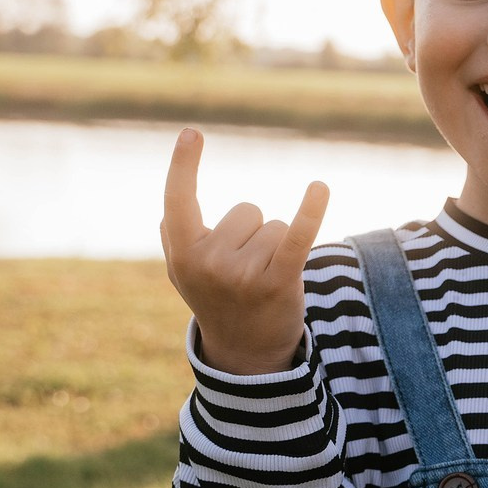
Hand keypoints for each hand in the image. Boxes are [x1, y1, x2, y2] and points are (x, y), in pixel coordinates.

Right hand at [160, 127, 329, 375]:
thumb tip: (168, 214)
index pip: (179, 200)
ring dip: (277, 247)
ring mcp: (243, 274)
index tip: (192, 132)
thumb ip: (175, 242)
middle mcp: (209, 262)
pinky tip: (319, 188)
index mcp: (183, 253)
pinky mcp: (279, 282)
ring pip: (275, 226)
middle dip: (253, 233)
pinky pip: (297, 236)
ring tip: (265, 279)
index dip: (184, 165)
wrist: (246, 354)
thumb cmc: (216, 302)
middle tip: (246, 271)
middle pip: (248, 211)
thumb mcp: (184, 275)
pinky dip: (310, 212)